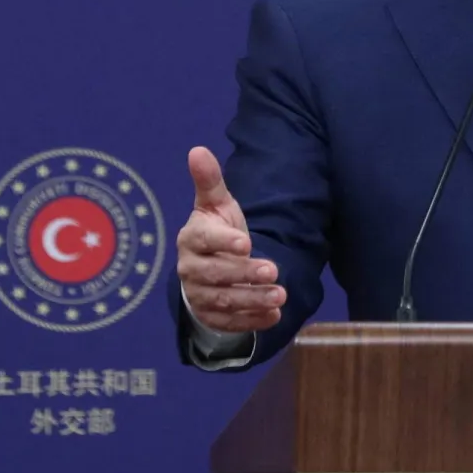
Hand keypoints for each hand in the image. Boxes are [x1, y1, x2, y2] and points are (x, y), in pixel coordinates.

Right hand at [175, 147, 283, 332]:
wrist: (208, 265)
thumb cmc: (216, 231)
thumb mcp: (216, 205)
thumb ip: (210, 181)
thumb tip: (198, 150)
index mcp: (192, 238)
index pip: (204, 240)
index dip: (224, 242)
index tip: (246, 242)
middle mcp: (191, 269)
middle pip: (215, 275)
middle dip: (244, 274)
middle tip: (274, 271)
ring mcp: (199, 295)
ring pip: (224, 301)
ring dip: (252, 301)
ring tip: (281, 296)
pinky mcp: (211, 316)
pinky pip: (229, 323)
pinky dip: (252, 322)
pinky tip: (275, 318)